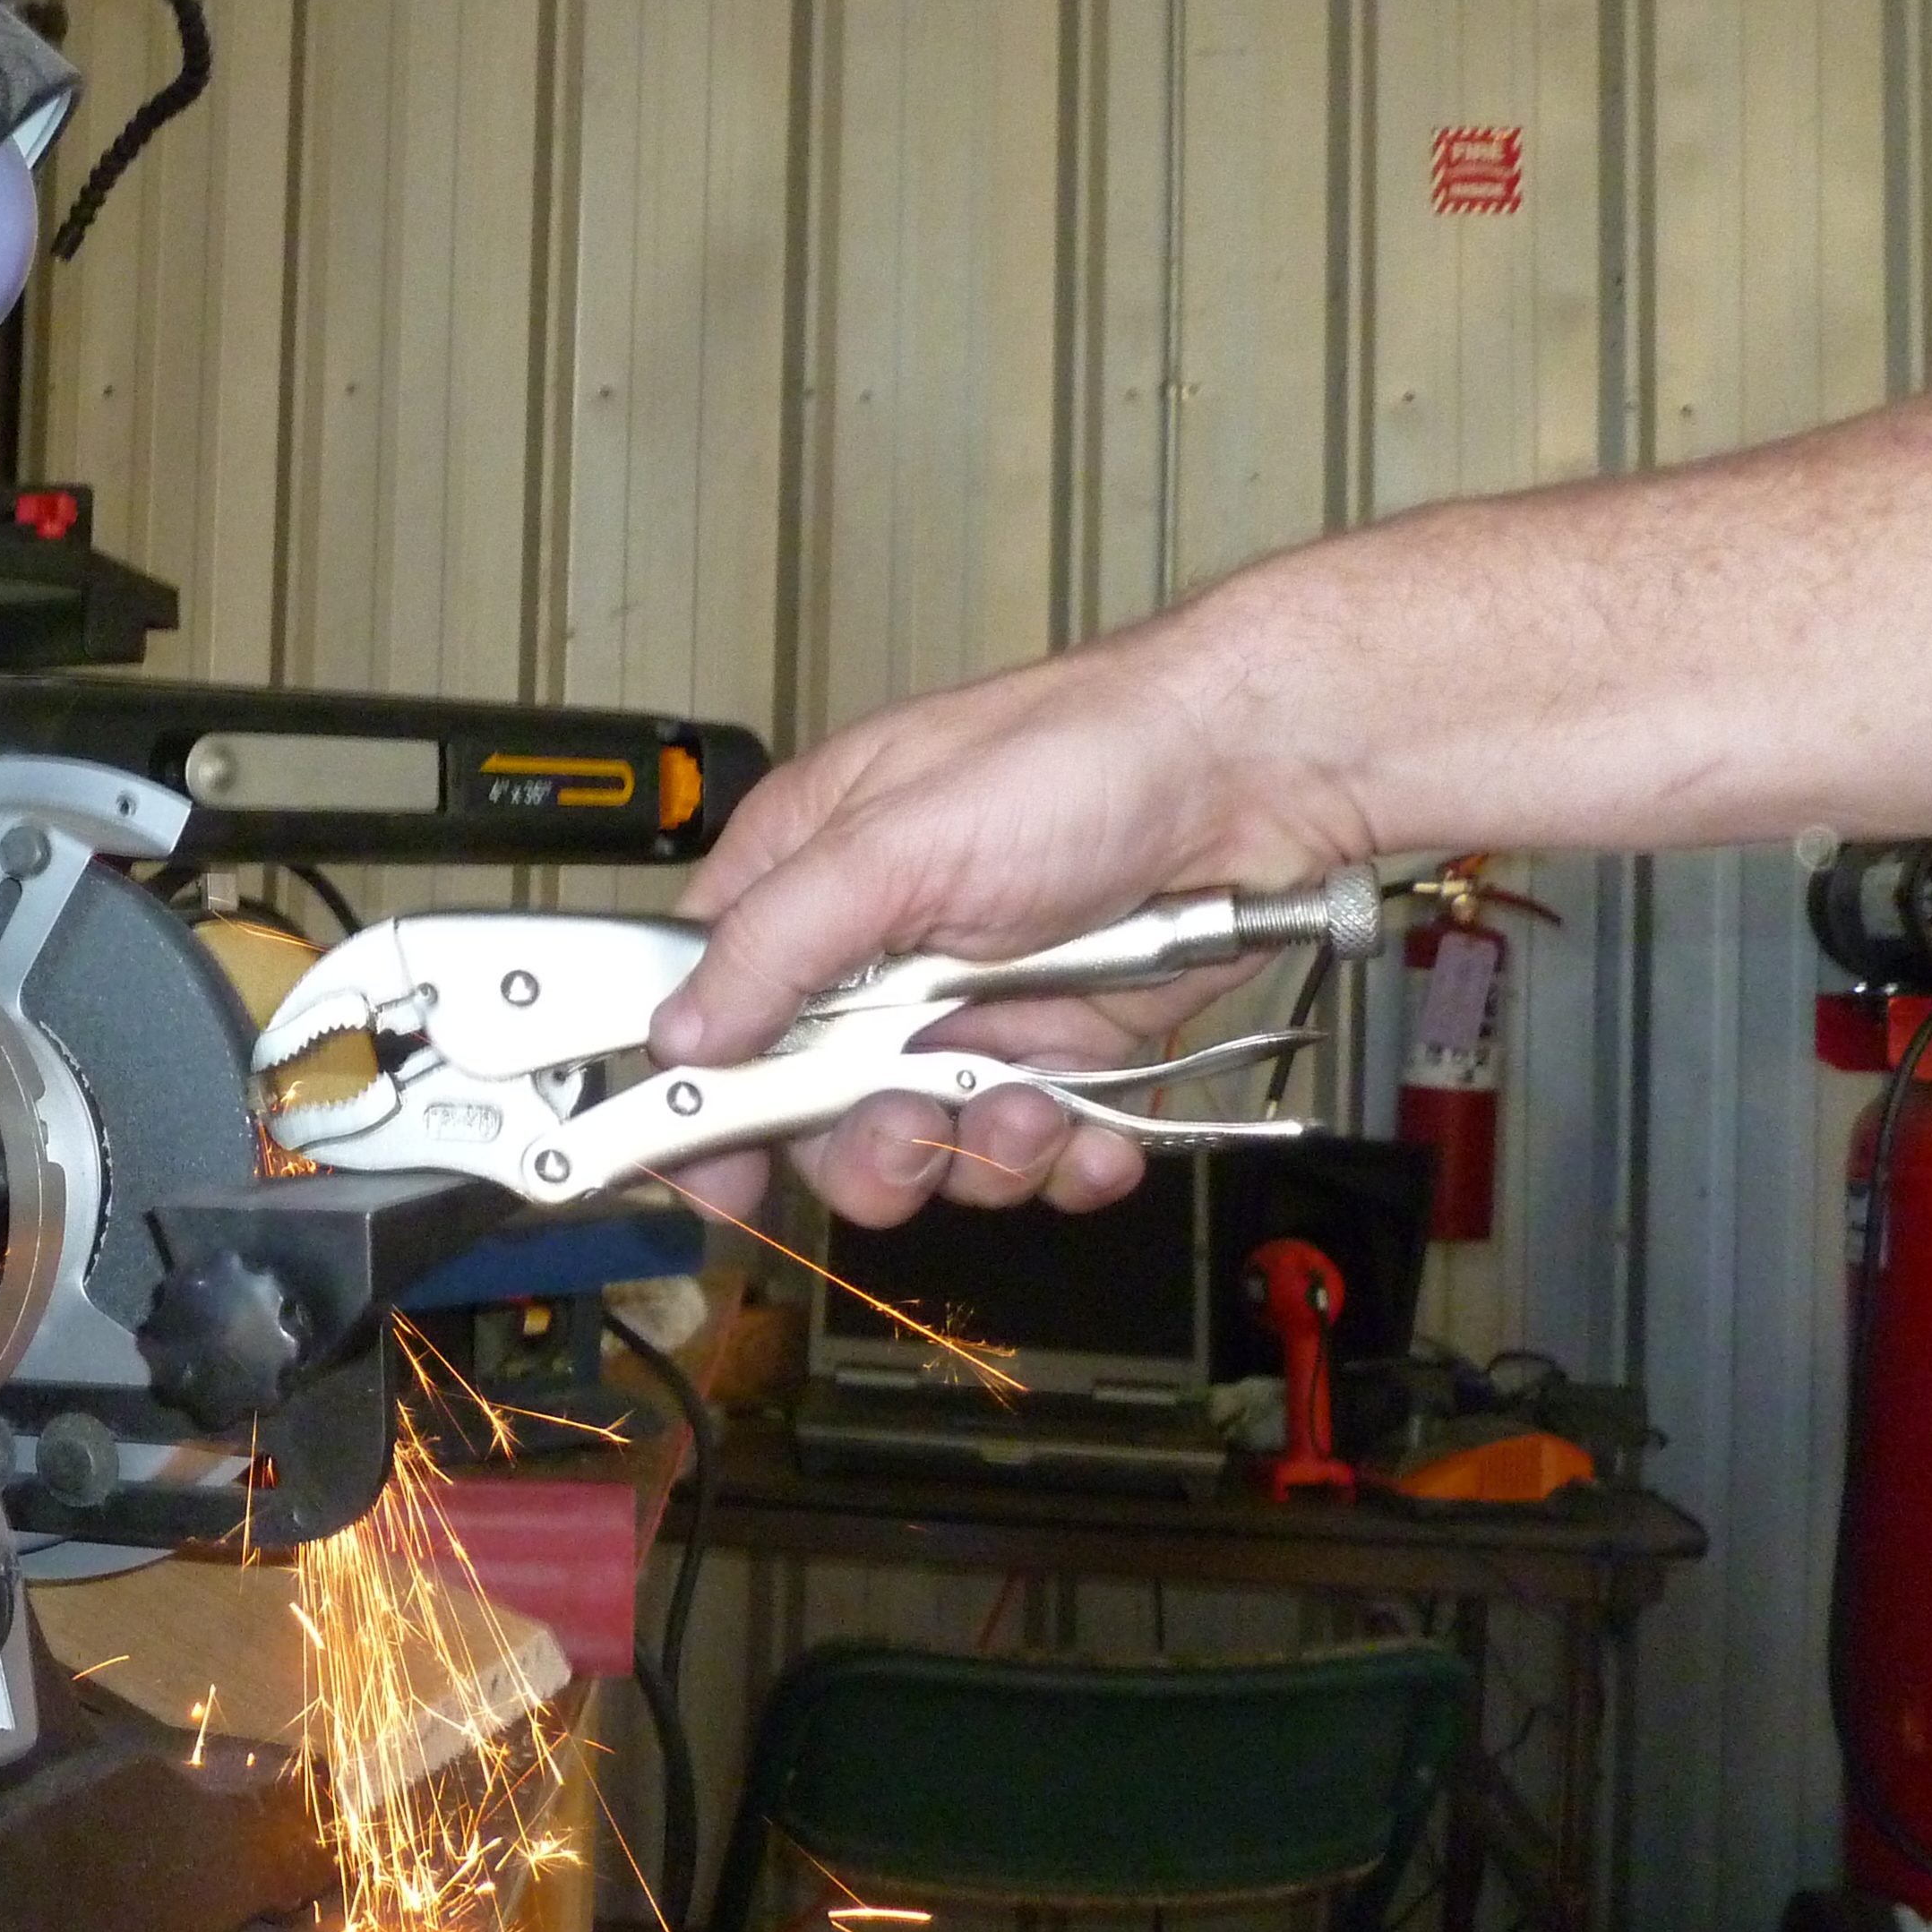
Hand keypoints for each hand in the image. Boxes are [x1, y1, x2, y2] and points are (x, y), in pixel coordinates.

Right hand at [651, 613, 1366, 1222]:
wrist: (1251, 781)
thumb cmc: (1076, 756)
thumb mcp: (895, 842)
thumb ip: (778, 939)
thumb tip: (681, 1029)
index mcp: (805, 879)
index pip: (707, 1004)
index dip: (702, 1098)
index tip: (716, 1175)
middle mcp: (875, 960)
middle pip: (811, 1113)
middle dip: (867, 1145)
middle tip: (908, 1128)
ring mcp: (965, 1012)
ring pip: (925, 1148)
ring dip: (980, 1153)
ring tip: (1032, 1108)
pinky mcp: (1056, 1054)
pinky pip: (1030, 1155)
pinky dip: (1065, 1162)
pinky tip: (1092, 1130)